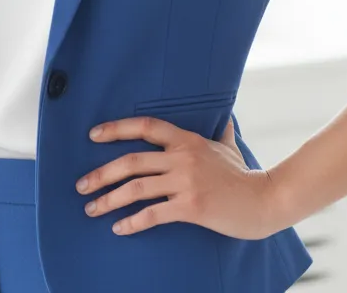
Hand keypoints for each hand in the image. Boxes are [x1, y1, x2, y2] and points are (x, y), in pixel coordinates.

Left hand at [75, 115, 279, 239]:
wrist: (265, 200)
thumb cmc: (244, 174)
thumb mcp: (229, 145)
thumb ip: (221, 131)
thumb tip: (225, 117)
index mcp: (187, 139)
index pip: (145, 127)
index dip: (117, 129)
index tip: (93, 135)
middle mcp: (182, 156)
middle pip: (131, 160)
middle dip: (101, 173)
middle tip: (81, 185)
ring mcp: (186, 181)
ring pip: (136, 188)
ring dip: (109, 200)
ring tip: (91, 209)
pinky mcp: (191, 207)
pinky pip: (152, 214)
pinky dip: (132, 222)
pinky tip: (119, 228)